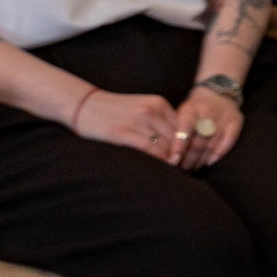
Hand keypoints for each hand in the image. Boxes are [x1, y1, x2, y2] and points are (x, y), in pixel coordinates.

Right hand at [72, 90, 186, 162]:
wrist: (85, 104)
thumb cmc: (116, 111)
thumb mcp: (143, 108)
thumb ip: (161, 120)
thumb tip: (182, 143)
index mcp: (159, 103)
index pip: (184, 127)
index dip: (189, 145)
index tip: (191, 158)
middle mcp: (151, 110)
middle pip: (177, 138)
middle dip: (183, 155)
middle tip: (186, 169)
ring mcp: (137, 121)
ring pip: (165, 145)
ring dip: (172, 161)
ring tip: (175, 172)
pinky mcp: (122, 133)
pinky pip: (149, 150)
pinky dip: (158, 161)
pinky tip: (161, 169)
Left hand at [175, 89, 245, 169]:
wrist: (216, 92)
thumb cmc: (194, 108)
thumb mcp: (181, 113)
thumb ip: (175, 130)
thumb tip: (168, 153)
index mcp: (191, 109)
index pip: (184, 130)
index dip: (179, 147)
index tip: (174, 160)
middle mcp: (208, 111)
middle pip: (198, 141)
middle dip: (189, 158)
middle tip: (183, 168)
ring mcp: (223, 116)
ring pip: (212, 144)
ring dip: (202, 160)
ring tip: (194, 167)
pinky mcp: (236, 121)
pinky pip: (228, 141)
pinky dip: (218, 154)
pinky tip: (210, 162)